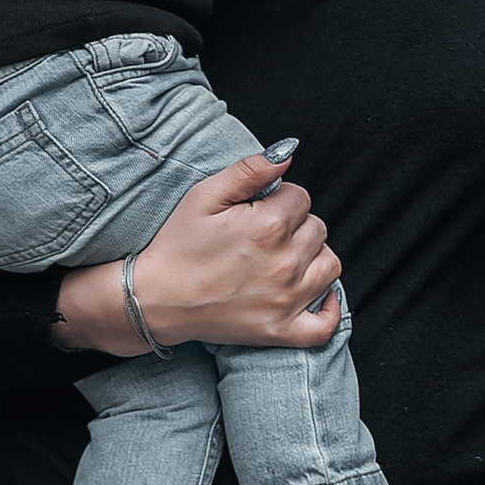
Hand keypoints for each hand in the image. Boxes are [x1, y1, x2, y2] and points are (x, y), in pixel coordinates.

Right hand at [54, 154, 341, 357]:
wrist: (155, 299)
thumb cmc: (177, 245)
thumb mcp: (204, 195)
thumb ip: (249, 170)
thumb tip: (287, 154)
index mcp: (267, 226)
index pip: (301, 197)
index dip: (280, 199)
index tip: (258, 210)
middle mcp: (285, 263)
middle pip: (317, 229)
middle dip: (295, 225)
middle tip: (263, 236)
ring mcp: (287, 300)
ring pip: (329, 264)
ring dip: (314, 256)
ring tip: (284, 258)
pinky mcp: (281, 330)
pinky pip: (325, 325)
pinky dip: (329, 309)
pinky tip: (316, 292)